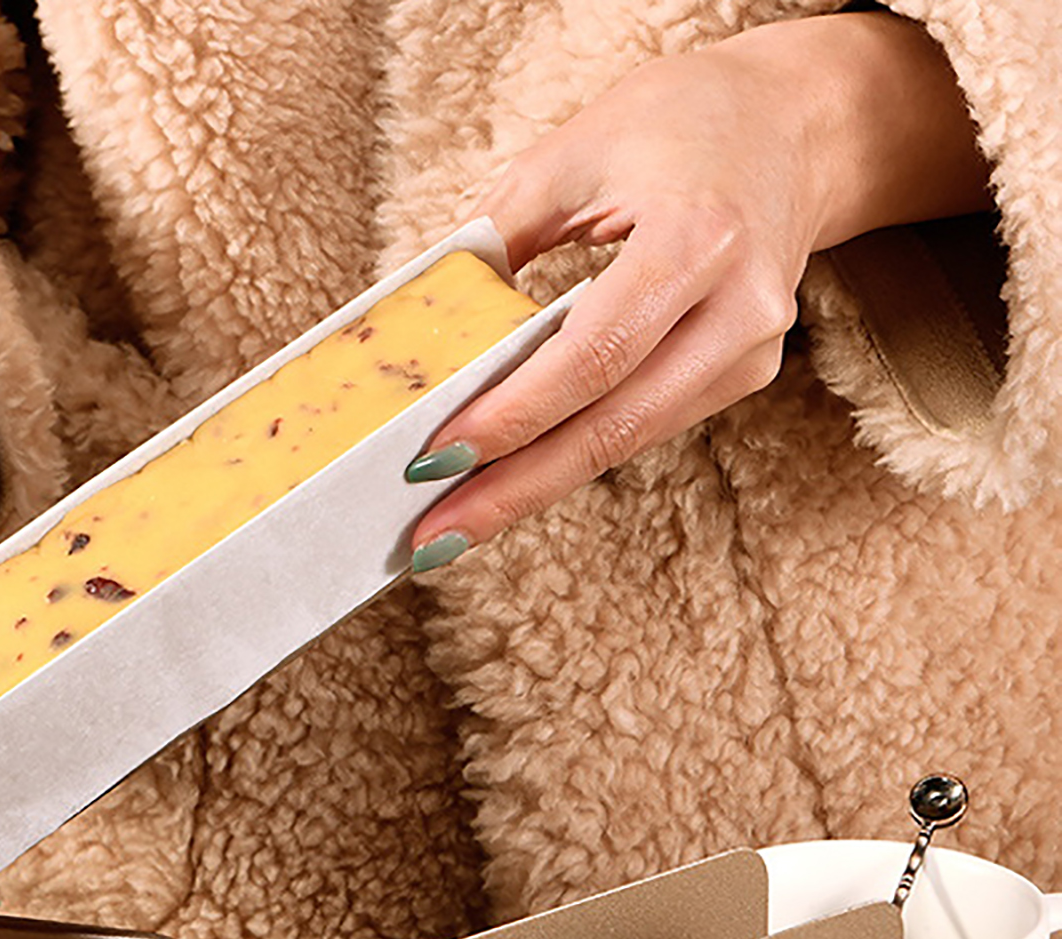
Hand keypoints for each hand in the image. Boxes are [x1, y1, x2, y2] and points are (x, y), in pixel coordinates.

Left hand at [407, 12, 991, 566]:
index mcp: (699, 235)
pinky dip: (572, 456)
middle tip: (433, 535)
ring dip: (534, 488)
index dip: (514, 414)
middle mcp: (739, 306)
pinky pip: (643, 428)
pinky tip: (512, 481)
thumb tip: (423, 323)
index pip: (594, 353)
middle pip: (614, 426)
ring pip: (628, 442)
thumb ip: (497, 235)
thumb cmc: (680, 124)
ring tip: (456, 525)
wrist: (795, 125)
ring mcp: (751, 349)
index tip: (437, 455)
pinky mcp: (743, 374)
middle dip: (514, 488)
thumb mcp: (573, 152)